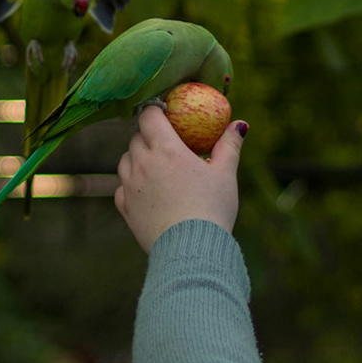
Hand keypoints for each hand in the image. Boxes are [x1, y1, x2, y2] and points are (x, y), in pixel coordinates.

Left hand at [114, 104, 245, 253]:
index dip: (154, 111)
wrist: (191, 251)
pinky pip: (122, 187)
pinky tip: (148, 191)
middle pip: (136, 137)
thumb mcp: (225, 174)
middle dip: (148, 136)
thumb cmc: (211, 209)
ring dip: (137, 158)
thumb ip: (229, 146)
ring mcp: (129, 186)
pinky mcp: (125, 208)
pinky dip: (131, 184)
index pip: (149, 116)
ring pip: (125, 161)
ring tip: (157, 168)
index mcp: (165, 149)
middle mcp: (142, 163)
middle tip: (165, 143)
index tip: (164, 114)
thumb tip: (239, 125)